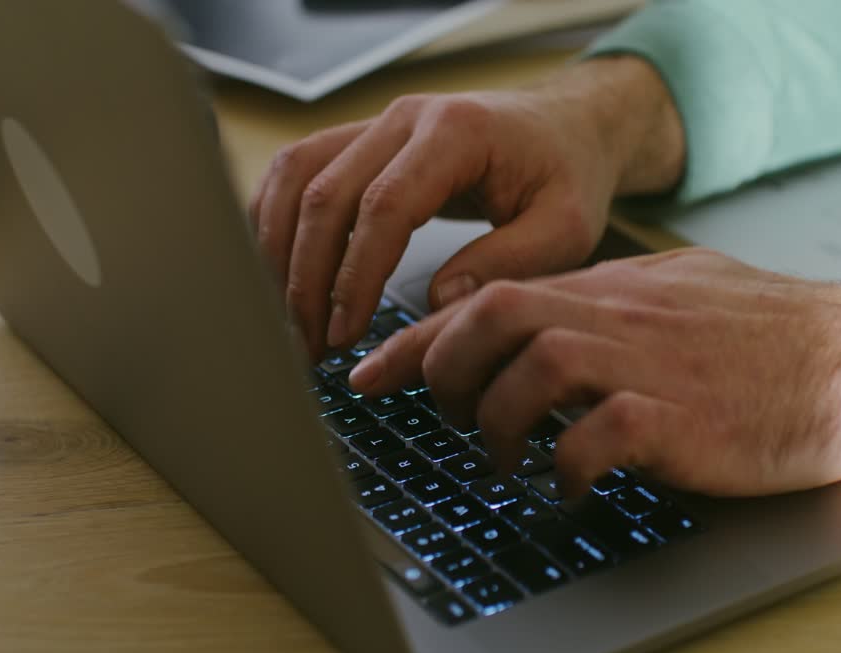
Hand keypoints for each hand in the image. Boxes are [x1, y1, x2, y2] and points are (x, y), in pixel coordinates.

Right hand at [249, 57, 684, 359]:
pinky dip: (274, 220)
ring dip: (278, 251)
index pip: (383, 204)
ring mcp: (375, 124)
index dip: (355, 274)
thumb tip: (439, 301)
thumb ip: (507, 261)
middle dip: (305, 277)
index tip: (344, 333)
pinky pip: (296, 171)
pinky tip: (277, 273)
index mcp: (456, 132)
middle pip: (324, 192)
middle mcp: (404, 118)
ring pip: (295, 176)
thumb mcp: (566, 227)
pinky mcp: (360, 140)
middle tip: (308, 346)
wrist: (565, 127)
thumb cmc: (566, 175)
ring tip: (288, 320)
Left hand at [348, 249, 840, 496]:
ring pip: (530, 373)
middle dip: (444, 372)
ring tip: (505, 459)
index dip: (415, 341)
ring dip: (496, 424)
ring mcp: (647, 366)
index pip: (487, 297)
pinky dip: (566, 469)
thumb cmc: (769, 330)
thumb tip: (539, 315)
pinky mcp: (682, 420)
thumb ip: (605, 299)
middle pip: (491, 319)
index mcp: (609, 288)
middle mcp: (617, 317)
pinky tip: (570, 485)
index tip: (367, 375)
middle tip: (449, 418)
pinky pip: (597, 438)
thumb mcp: (678, 290)